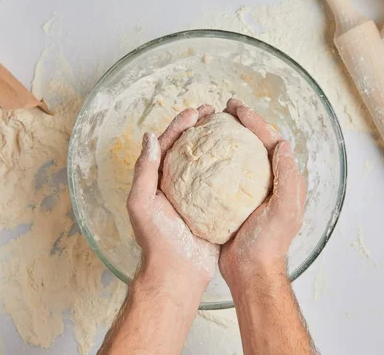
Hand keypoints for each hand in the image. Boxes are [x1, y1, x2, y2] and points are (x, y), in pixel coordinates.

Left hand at [127, 106, 219, 285]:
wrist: (177, 272)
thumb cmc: (156, 239)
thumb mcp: (142, 202)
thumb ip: (144, 170)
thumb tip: (150, 136)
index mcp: (157, 179)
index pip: (167, 144)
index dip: (180, 125)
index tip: (195, 112)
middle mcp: (176, 183)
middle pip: (188, 147)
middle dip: (200, 127)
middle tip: (215, 112)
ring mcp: (195, 194)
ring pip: (206, 161)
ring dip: (215, 142)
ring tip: (229, 126)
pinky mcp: (212, 206)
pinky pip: (221, 181)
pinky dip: (229, 166)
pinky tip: (242, 156)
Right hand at [219, 99, 306, 285]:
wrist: (250, 271)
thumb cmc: (268, 243)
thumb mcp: (284, 210)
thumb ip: (287, 178)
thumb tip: (284, 144)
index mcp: (284, 179)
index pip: (270, 140)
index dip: (254, 120)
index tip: (235, 107)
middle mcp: (270, 181)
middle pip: (256, 142)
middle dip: (242, 122)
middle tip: (223, 108)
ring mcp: (251, 190)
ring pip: (240, 154)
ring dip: (228, 136)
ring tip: (211, 124)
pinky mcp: (234, 200)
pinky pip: (225, 172)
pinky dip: (216, 158)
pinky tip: (202, 153)